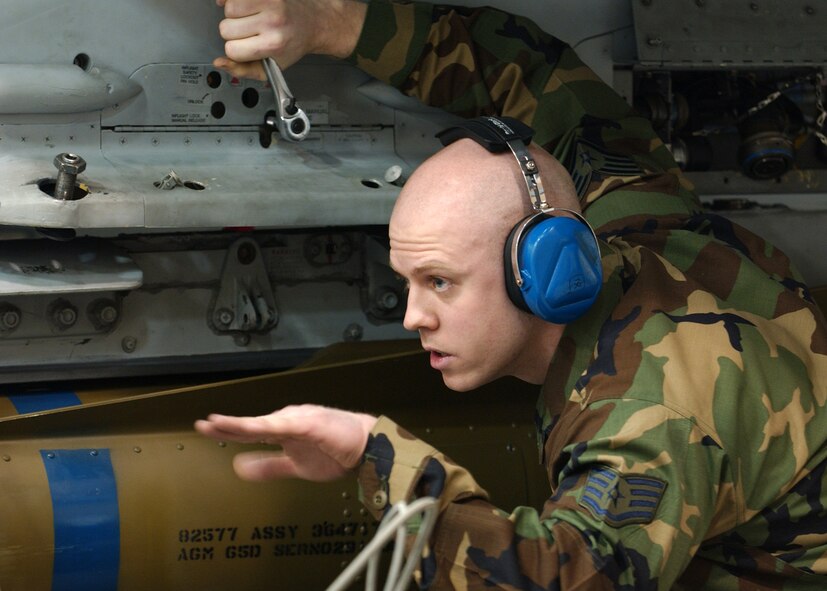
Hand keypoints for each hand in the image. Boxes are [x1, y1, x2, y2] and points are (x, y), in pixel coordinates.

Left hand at [194, 404, 376, 481]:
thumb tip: (241, 469)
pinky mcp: (313, 424)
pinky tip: (256, 426)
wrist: (367, 448)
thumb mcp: (295, 467)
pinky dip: (272, 425)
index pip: (250, 430)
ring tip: (221, 424)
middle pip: (253, 424)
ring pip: (266, 422)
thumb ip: (269, 467)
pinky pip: (288, 425)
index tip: (206, 429)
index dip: (228, 430)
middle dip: (228, 425)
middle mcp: (288, 420)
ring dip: (243, 424)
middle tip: (204, 425)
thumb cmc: (337, 452)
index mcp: (284, 429)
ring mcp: (300, 420)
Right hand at [214, 0, 367, 78]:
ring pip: (228, 8)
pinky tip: (247, 7)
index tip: (248, 48)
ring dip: (235, 14)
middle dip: (234, 32)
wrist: (313, 22)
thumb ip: (244, 70)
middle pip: (226, 28)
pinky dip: (235, 0)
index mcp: (273, 44)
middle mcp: (272, 21)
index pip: (232, 49)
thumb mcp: (271, 67)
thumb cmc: (291, 45)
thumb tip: (219, 62)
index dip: (237, 50)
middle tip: (251, 32)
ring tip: (251, 18)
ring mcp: (269, 2)